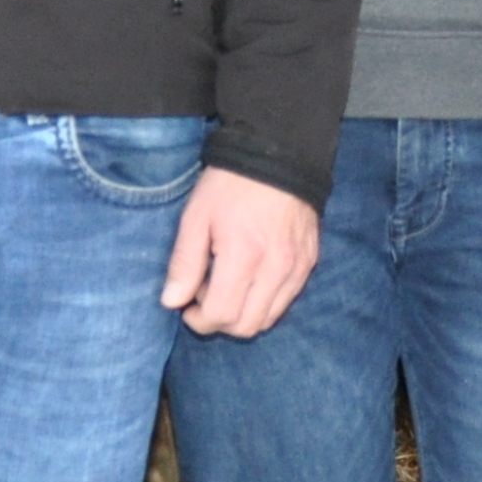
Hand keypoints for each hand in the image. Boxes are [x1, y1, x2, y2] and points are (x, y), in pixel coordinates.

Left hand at [164, 168, 320, 337]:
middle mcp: (276, 269)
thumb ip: (185, 262)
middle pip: (247, 326)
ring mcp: (297, 268)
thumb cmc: (230, 184)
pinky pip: (286, 301)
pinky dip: (265, 303)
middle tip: (204, 298)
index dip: (199, 320)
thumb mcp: (196, 216)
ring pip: (269, 319)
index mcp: (244, 256)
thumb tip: (172, 302)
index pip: (222, 315)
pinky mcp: (309, 262)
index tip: (187, 307)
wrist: (279, 154)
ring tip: (228, 287)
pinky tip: (250, 279)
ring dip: (243, 315)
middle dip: (219, 323)